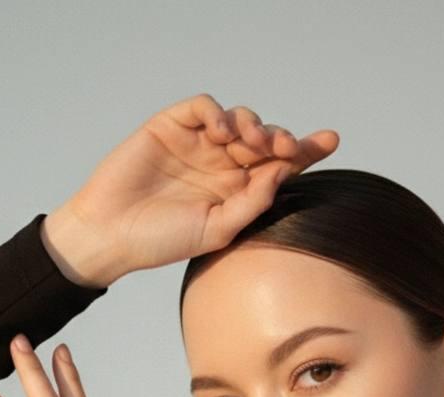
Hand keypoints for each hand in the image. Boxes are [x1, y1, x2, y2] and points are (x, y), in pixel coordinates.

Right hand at [54, 93, 338, 276]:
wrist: (112, 234)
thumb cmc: (162, 241)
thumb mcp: (217, 230)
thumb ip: (252, 204)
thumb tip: (282, 174)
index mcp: (236, 191)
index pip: (278, 166)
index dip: (306, 151)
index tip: (331, 140)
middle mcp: (221, 164)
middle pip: (265, 139)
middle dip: (282, 139)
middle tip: (287, 147)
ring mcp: (197, 143)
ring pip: (239, 120)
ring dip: (253, 126)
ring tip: (252, 142)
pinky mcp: (171, 126)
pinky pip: (204, 107)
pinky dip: (219, 112)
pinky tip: (224, 130)